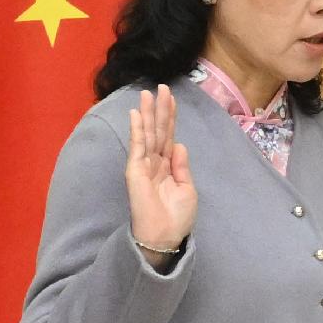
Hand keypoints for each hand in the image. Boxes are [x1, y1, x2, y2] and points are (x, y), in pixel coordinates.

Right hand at [123, 85, 196, 255]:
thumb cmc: (177, 217)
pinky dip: (137, 129)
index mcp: (169, 166)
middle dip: (160, 108)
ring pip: (148, 133)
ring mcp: (144, 165)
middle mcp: (156, 162)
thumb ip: (182, 166)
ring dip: (148, 113)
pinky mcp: (135, 171)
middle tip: (161, 86)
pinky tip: (136, 113)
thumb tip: (179, 144)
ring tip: (147, 92)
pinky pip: (137, 146)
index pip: (169, 136)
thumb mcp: (187, 189)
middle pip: (158, 130)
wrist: (165, 236)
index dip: (170, 117)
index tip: (171, 98)